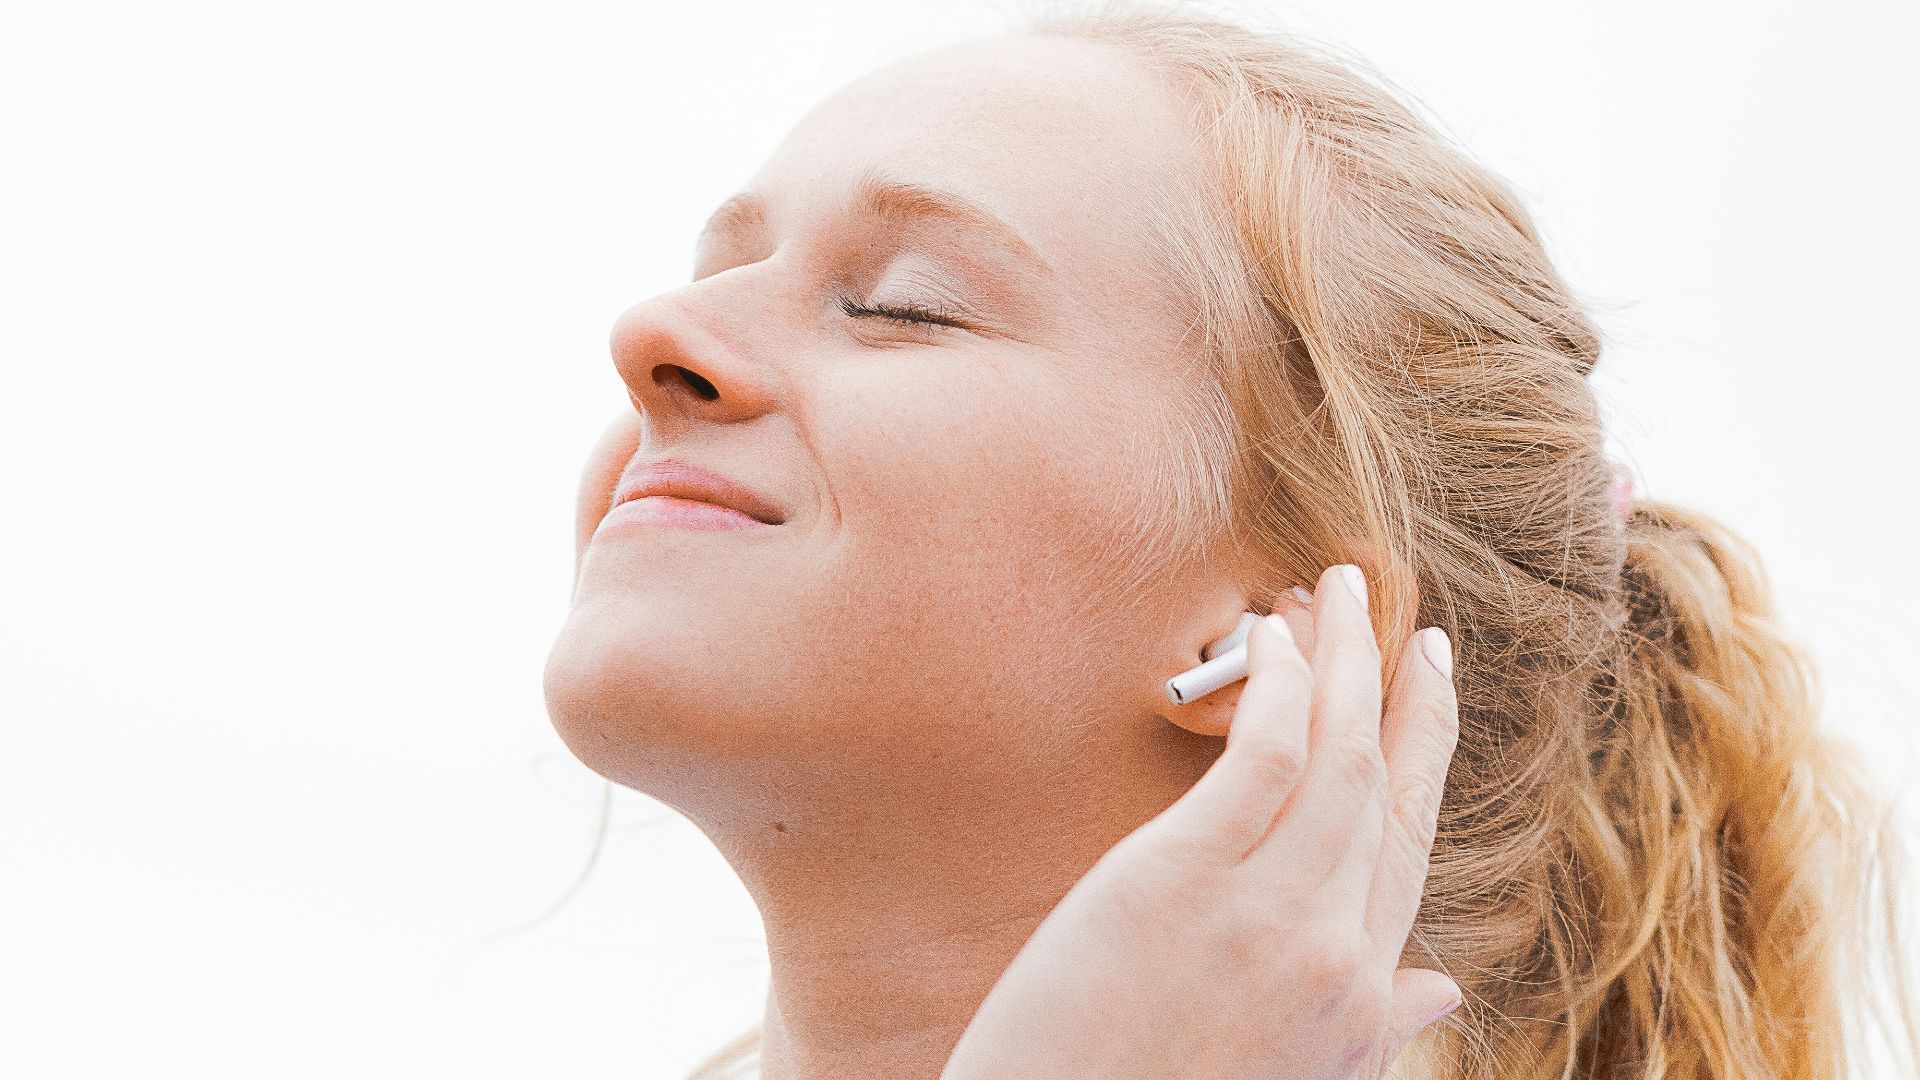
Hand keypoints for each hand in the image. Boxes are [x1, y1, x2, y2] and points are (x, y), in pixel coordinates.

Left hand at [942, 564, 1462, 1079]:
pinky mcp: (1181, 879)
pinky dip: (1278, 688)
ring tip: (1340, 588)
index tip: (1430, 686)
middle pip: (1388, 787)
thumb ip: (1371, 1027)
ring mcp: (1266, 914)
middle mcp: (1333, 949)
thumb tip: (1440, 989)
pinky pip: (1260, 759)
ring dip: (1346, 660)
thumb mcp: (1296, 1079)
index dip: (1428, 753)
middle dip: (1401, 690)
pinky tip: (1272, 637)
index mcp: (1359, 1000)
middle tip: (1403, 616)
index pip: (1411, 843)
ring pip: (1337, 757)